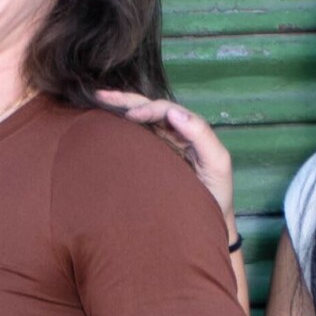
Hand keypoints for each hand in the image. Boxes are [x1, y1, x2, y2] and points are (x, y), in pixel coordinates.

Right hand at [95, 89, 236, 239]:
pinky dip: (120, 127)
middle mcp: (174, 133)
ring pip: (140, 120)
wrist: (209, 220)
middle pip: (149, 109)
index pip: (165, 110)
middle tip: (101, 95)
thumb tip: (173, 111)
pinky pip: (137, 137)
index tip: (131, 116)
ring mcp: (162, 145)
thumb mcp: (217, 162)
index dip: (148, 108)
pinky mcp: (153, 159)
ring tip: (98, 99)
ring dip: (120, 108)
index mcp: (189, 130)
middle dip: (126, 100)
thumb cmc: (216, 193)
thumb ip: (201, 135)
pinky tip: (104, 121)